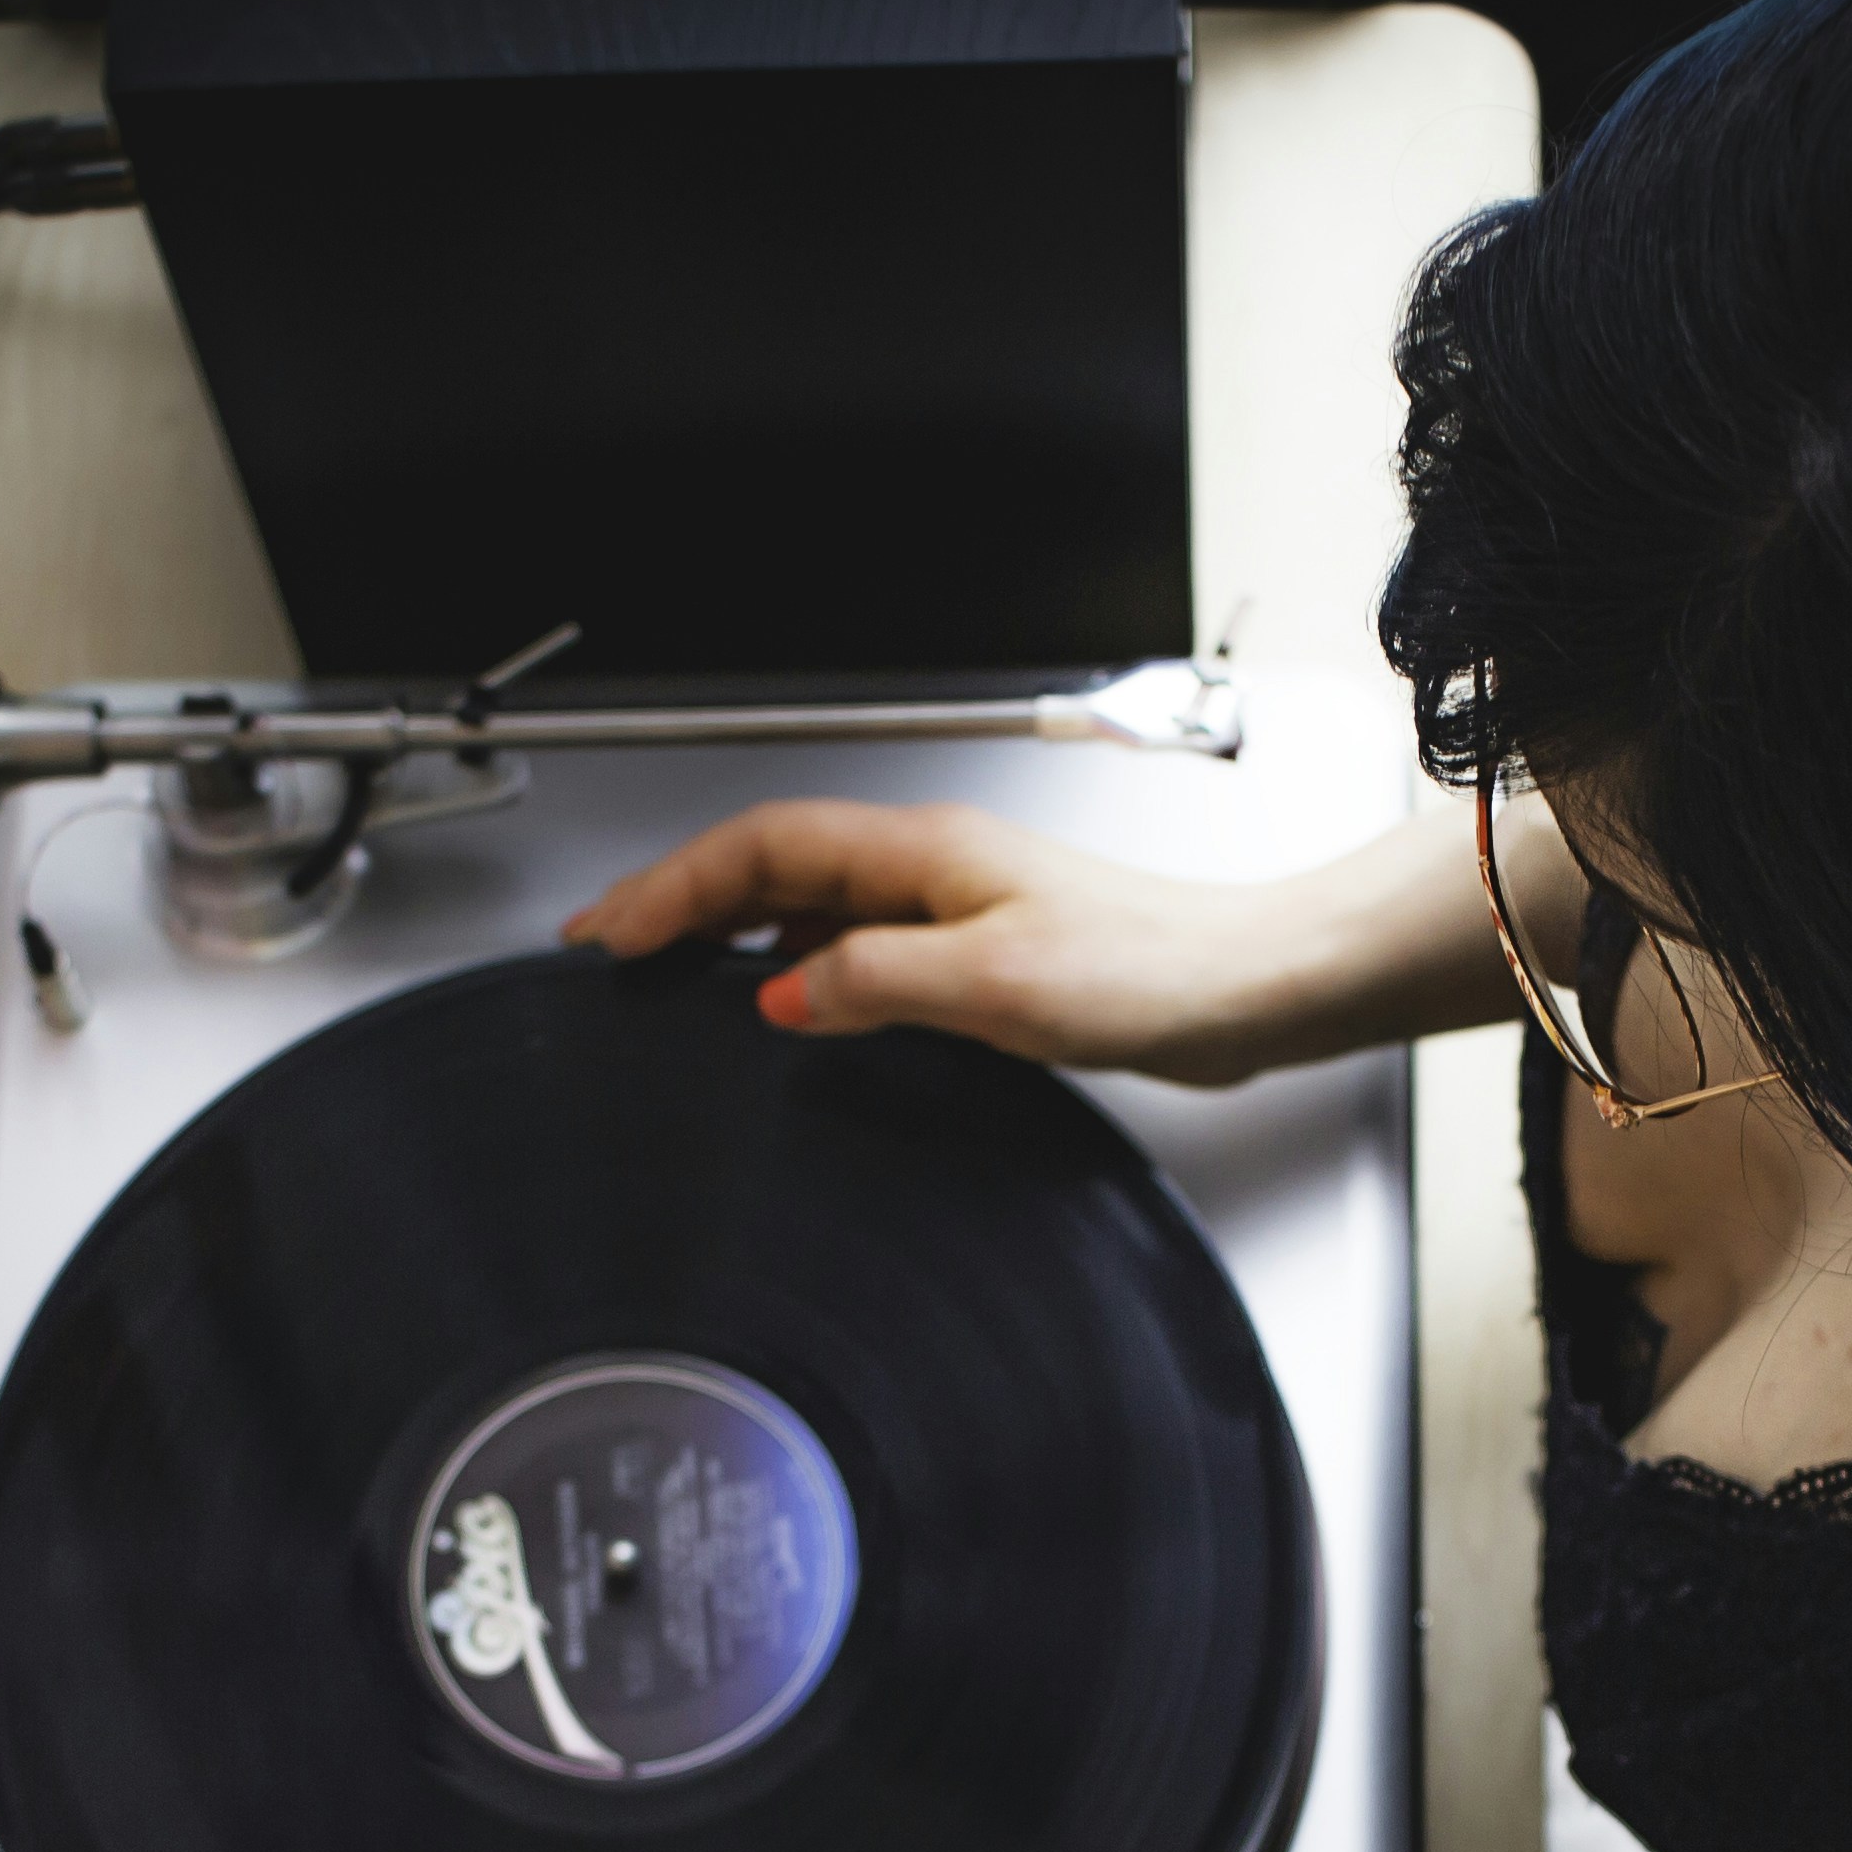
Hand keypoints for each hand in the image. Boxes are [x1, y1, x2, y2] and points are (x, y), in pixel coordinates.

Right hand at [560, 801, 1322, 1084]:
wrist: (1241, 989)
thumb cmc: (1149, 971)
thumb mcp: (993, 983)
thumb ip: (873, 981)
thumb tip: (779, 995)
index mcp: (921, 851)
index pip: (760, 848)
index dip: (674, 886)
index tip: (615, 935)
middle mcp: (929, 865)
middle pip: (770, 864)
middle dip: (679, 898)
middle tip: (609, 946)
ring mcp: (951, 904)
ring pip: (807, 901)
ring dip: (729, 929)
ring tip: (668, 970)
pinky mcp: (977, 950)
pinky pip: (852, 941)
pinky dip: (792, 963)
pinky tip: (783, 1002)